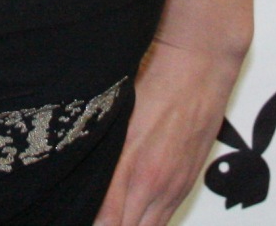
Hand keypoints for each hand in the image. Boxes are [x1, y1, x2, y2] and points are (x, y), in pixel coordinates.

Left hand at [93, 37, 242, 225]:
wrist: (199, 65)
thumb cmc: (155, 79)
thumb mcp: (114, 113)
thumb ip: (98, 150)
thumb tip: (78, 175)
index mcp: (130, 166)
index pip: (105, 221)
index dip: (89, 222)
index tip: (75, 215)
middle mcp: (154, 184)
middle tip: (92, 215)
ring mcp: (174, 186)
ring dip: (129, 225)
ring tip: (111, 216)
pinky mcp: (188, 181)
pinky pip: (166, 217)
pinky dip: (147, 220)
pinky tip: (134, 212)